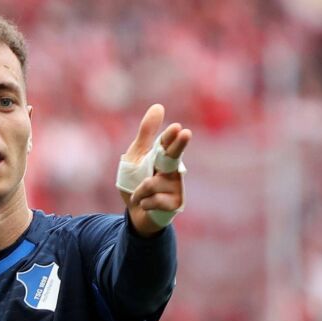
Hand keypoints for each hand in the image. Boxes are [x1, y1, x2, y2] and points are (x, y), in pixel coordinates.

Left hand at [119, 103, 191, 236]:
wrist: (137, 213)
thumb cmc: (137, 181)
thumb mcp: (136, 156)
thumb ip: (146, 133)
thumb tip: (159, 106)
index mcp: (163, 155)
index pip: (166, 143)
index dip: (171, 137)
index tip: (177, 128)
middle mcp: (173, 169)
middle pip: (174, 156)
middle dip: (179, 145)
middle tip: (185, 133)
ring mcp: (176, 186)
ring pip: (152, 183)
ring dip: (139, 190)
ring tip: (140, 194)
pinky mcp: (176, 203)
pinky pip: (153, 199)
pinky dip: (143, 202)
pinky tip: (146, 204)